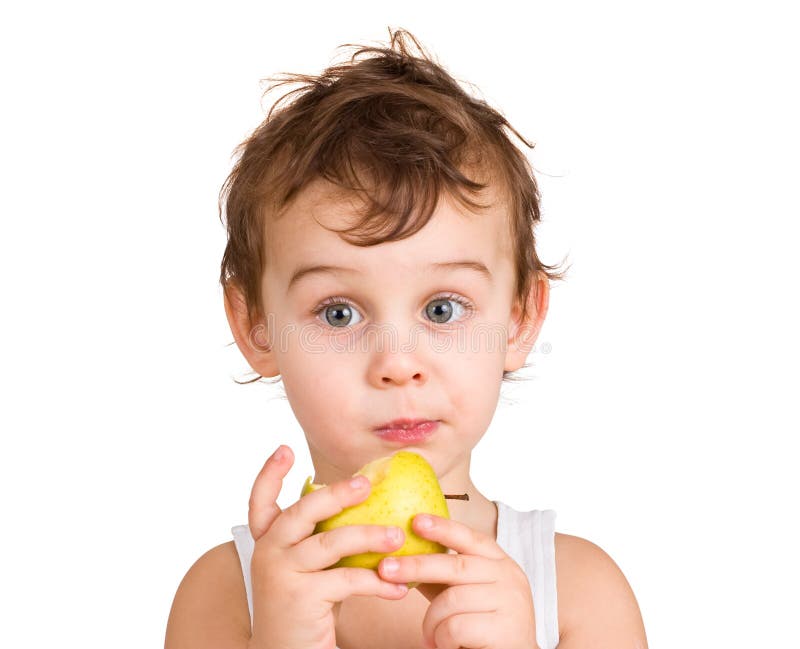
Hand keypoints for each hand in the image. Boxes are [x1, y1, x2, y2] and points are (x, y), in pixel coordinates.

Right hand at [246, 445, 408, 648]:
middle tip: (366, 484)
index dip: (270, 473)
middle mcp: (267, 553)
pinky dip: (377, 582)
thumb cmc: (306, 609)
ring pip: (331, 542)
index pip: (260, 501)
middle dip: (335, 494)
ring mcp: (281, 574)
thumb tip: (367, 507)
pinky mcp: (300, 597)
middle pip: (301, 511)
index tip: (285, 449)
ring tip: (398, 536)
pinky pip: (347, 580)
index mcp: (267, 542)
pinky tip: (398, 588)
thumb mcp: (308, 570)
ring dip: (369, 536)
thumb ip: (321, 541)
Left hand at [377, 513, 537, 648]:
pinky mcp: (504, 629)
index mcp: (500, 562)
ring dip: (431, 621)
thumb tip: (402, 553)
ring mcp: (510, 602)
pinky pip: (455, 627)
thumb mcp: (465, 593)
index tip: (416, 520)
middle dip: (416, 566)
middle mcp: (510, 577)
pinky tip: (444, 645)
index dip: (443, 528)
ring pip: (451, 600)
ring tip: (430, 635)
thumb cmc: (481, 626)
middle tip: (385, 568)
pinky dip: (441, 638)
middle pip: (455, 565)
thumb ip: (444, 574)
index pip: (471, 538)